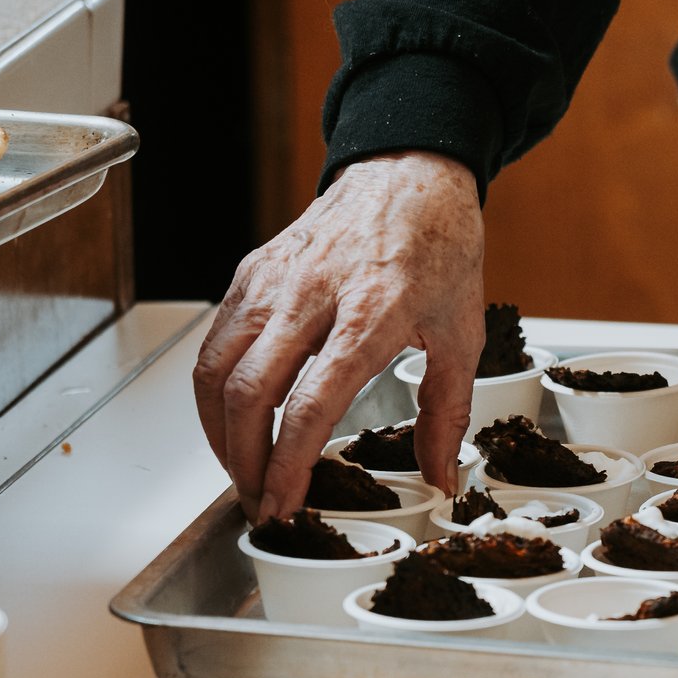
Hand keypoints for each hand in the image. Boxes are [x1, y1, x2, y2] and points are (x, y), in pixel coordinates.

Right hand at [193, 152, 484, 520]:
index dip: (289, 464)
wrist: (410, 173)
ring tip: (241, 470)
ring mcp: (274, 280)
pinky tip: (236, 419)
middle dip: (244, 461)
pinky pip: (216, 341)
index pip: (312, 403)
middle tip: (258, 501)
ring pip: (215, 369)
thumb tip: (441, 476)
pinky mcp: (253, 273)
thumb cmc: (438, 246)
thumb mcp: (462, 333)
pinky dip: (216, 391)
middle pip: (248, 393)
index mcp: (372, 312)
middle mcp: (312, 294)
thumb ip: (448, 412)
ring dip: (219, 432)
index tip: (285, 504)